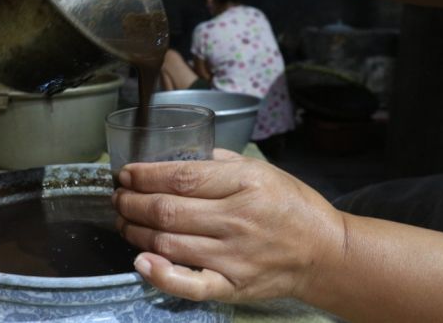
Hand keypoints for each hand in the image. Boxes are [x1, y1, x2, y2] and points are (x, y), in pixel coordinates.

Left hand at [112, 149, 345, 302]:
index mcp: (246, 184)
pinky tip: (140, 262)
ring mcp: (234, 256)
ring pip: (169, 243)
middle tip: (118, 197)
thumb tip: (178, 157)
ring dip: (136, 231)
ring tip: (124, 221)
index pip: (181, 178)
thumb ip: (221, 162)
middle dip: (132, 202)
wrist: (324, 253)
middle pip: (168, 210)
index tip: (126, 174)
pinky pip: (190, 285)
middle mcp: (237, 220)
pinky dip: (160, 276)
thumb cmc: (292, 206)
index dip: (145, 176)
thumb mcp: (263, 170)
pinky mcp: (233, 286)